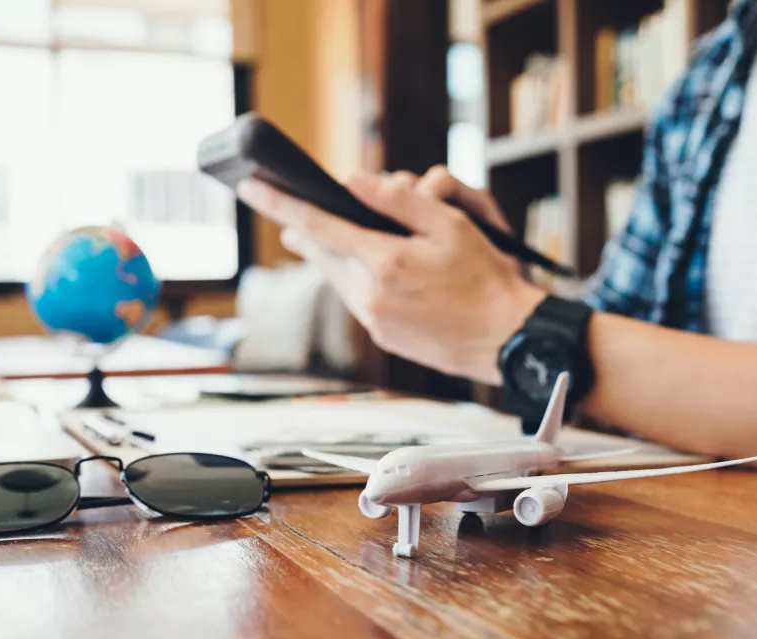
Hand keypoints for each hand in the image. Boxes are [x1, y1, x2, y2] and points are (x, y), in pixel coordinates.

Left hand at [237, 170, 545, 384]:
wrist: (506, 340)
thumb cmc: (486, 277)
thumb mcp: (451, 224)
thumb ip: (398, 201)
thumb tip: (352, 181)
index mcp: (384, 262)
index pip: (318, 225)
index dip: (280, 204)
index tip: (249, 187)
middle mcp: (370, 295)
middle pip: (321, 253)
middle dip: (305, 230)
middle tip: (288, 213)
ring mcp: (374, 320)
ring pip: (336, 277)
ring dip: (332, 254)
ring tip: (326, 237)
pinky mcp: (382, 337)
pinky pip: (355, 298)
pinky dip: (354, 278)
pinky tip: (367, 269)